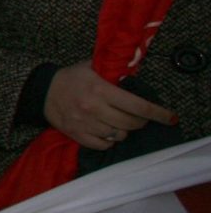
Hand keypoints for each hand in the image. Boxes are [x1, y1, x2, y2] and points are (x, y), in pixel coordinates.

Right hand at [44, 63, 176, 150]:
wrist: (41, 90)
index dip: (158, 113)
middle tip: (138, 117)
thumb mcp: (92, 67)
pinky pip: (104, 145)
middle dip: (140, 122)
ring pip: (119, 136)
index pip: (137, 105)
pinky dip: (110, 140)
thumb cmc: (71, 78)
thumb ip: (114, 72)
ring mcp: (85, 124)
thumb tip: (137, 76)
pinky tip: (107, 131)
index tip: (170, 118)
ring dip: (124, 131)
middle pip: (131, 123)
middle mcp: (94, 108)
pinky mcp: (77, 135)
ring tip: (118, 123)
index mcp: (100, 90)